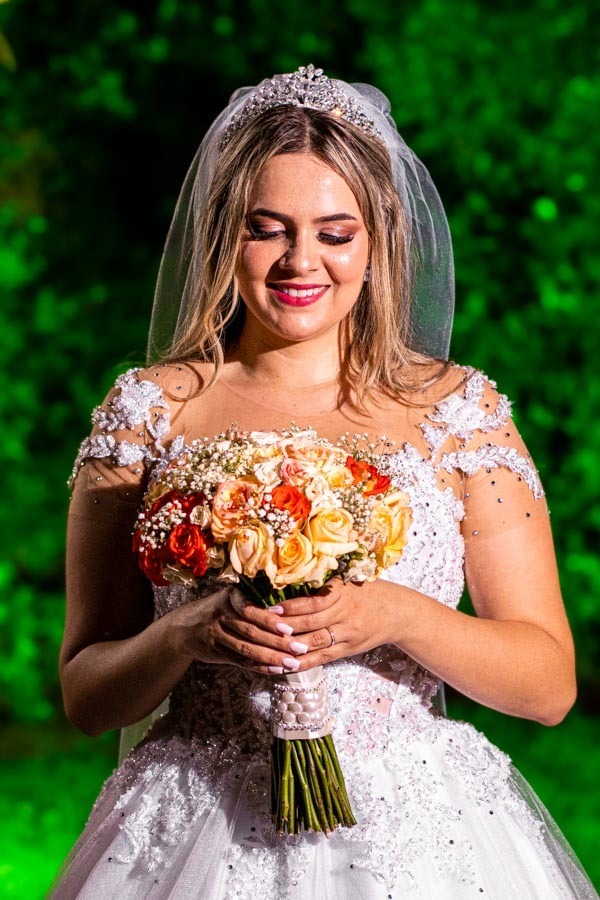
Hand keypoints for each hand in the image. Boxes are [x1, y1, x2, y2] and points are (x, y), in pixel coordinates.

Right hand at [166, 585, 312, 672]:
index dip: (270, 620)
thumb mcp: (230, 599)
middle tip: (299, 648)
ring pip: (246, 648)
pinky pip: (240, 661)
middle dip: (276, 641)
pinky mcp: (215, 652)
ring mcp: (216, 635)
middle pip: (251, 631)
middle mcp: (221, 615)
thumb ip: (253, 604)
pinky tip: (275, 669)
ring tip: (291, 663)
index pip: (251, 610)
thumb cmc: (218, 610)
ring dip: (270, 657)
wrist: (183, 628)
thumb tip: (288, 613)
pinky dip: (258, 666)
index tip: (289, 629)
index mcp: (229, 597)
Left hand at [229, 578, 399, 673]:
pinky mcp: (347, 650)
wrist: (395, 612)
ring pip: (315, 643)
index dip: (292, 607)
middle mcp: (346, 614)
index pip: (315, 602)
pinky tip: (285, 665)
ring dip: (291, 648)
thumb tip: (287, 584)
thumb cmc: (365, 592)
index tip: (272, 609)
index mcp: (343, 594)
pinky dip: (302, 663)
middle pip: (312, 623)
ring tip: (269, 650)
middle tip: (263, 630)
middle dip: (286, 627)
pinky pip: (322, 659)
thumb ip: (323, 586)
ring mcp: (347, 634)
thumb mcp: (347, 583)